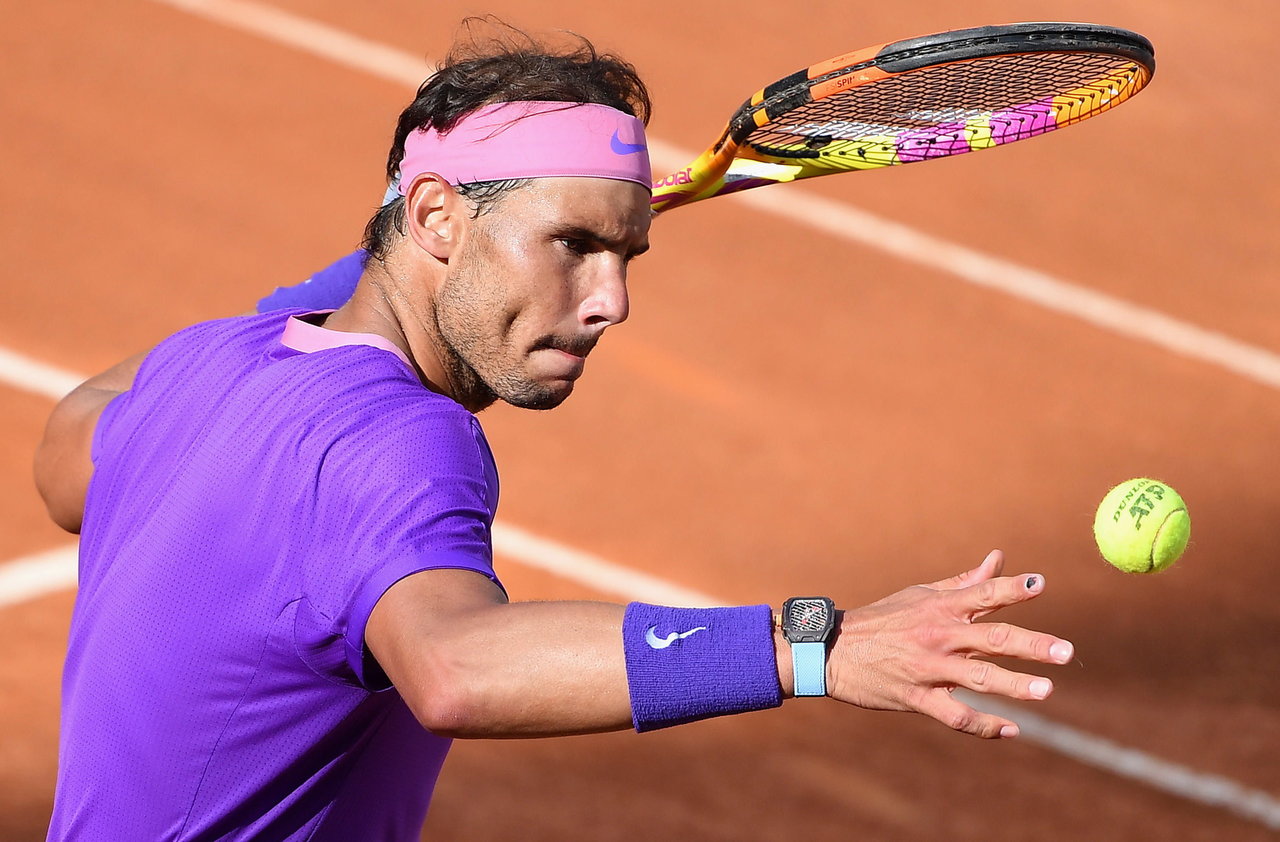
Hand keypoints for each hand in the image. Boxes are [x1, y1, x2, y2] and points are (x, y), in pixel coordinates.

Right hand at [825, 550, 1073, 738]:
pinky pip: (955, 715)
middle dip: (1032, 645)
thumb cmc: (883, 619)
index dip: (1012, 589)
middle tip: (1065, 651)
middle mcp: (938, 635)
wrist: (831, 650)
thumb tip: (999, 558)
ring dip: (1015, 685)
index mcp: (940, 607)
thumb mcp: (921, 595)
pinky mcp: (916, 698)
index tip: (1041, 585)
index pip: (983, 593)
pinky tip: (1011, 730)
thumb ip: (964, 582)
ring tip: (1047, 691)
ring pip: (979, 678)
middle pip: (992, 638)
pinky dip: (984, 725)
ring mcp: (927, 668)